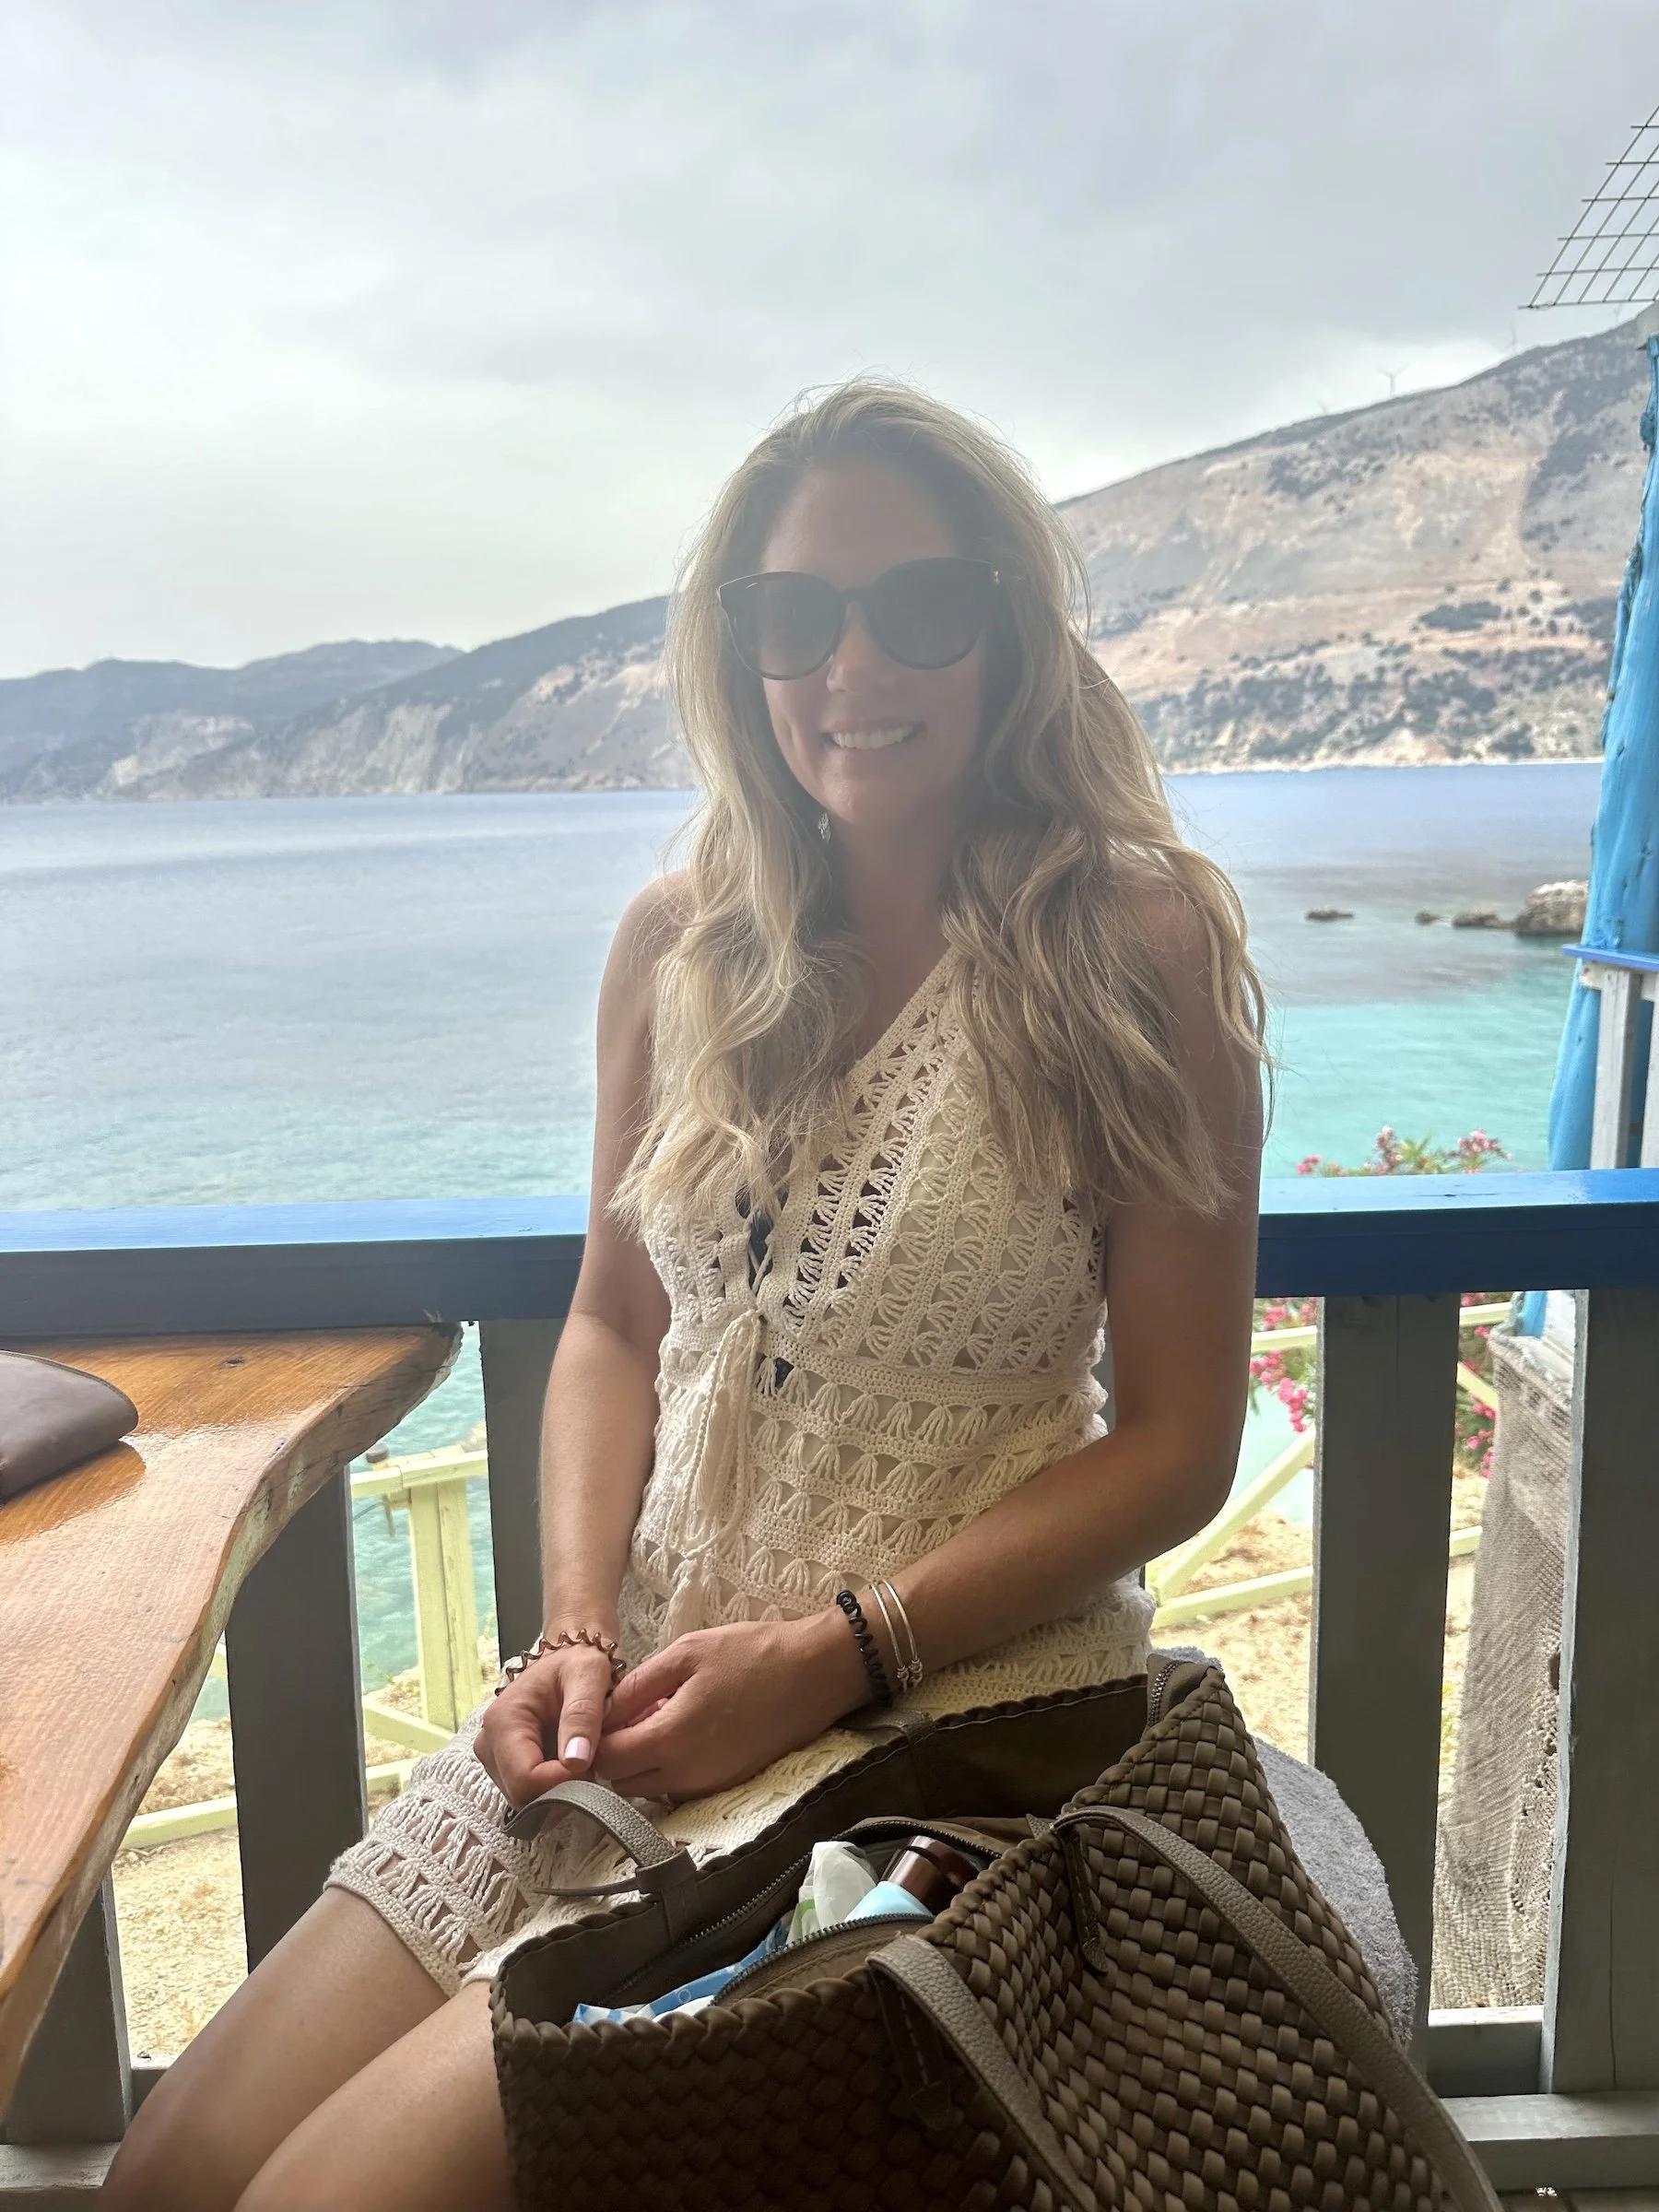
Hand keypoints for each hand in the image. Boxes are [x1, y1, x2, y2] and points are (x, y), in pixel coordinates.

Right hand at [472, 1641, 616, 1807]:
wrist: (568, 1659)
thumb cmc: (577, 1662)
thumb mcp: (588, 1676)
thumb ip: (583, 1715)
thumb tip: (575, 1762)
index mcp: (502, 1721)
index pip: (524, 1780)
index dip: (562, 1783)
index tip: (592, 1765)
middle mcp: (489, 1744)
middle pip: (522, 1795)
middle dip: (562, 1788)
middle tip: (591, 1761)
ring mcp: (494, 1759)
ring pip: (526, 1800)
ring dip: (559, 1789)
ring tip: (582, 1758)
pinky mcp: (505, 1767)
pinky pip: (530, 1794)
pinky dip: (554, 1787)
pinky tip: (570, 1764)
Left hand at [594, 1614, 867, 1800]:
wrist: (815, 1674)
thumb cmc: (752, 1654)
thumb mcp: (687, 1652)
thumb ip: (639, 1685)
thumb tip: (604, 1710)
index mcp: (671, 1740)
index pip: (607, 1760)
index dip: (595, 1739)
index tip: (601, 1714)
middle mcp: (686, 1775)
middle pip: (623, 1784)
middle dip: (614, 1755)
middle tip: (625, 1717)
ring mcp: (709, 1786)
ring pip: (651, 1791)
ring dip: (641, 1765)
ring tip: (655, 1721)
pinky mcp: (728, 1786)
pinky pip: (680, 1789)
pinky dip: (669, 1770)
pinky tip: (682, 1733)